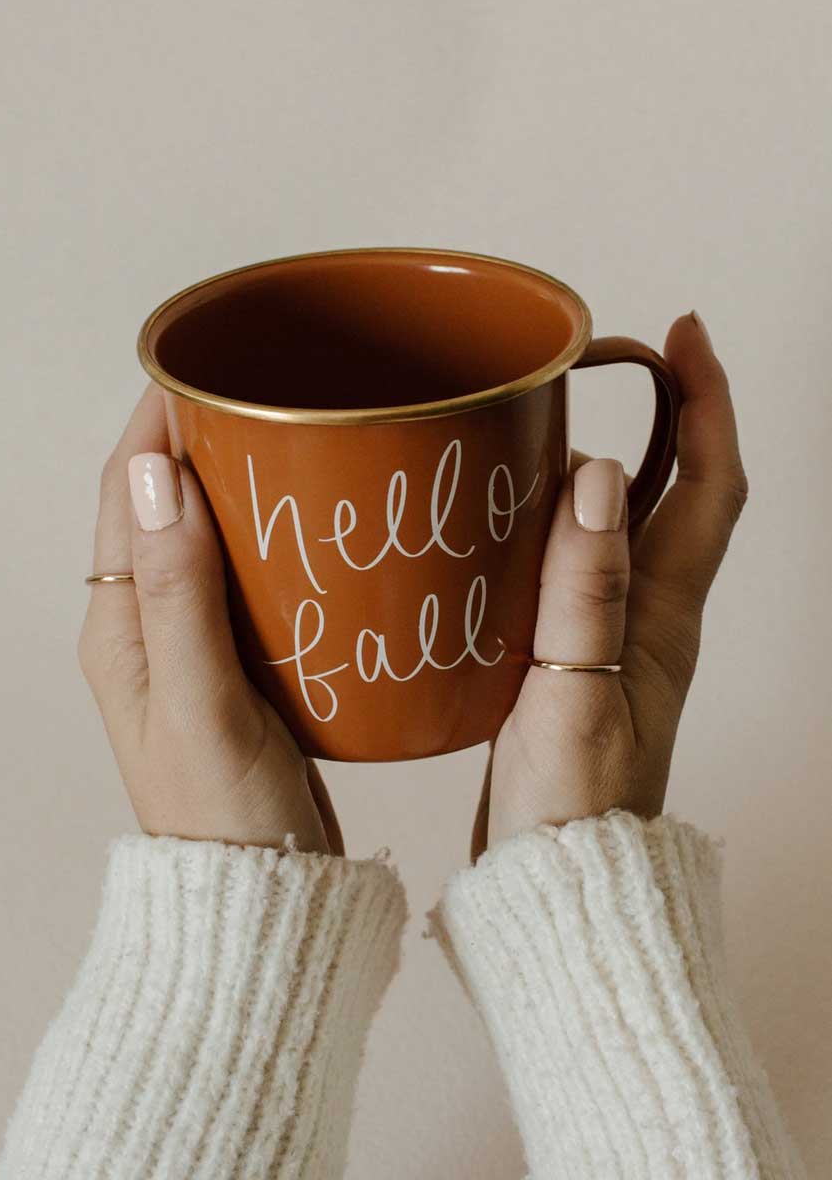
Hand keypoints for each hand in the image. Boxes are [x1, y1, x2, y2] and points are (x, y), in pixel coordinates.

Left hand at [78, 384, 342, 854]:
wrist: (261, 900)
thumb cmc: (225, 820)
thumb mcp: (200, 704)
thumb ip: (177, 595)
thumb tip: (149, 477)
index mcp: (120, 628)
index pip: (122, 495)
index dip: (155, 424)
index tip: (206, 367)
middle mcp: (149, 630)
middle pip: (164, 506)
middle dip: (204, 443)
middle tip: (270, 395)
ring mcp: (197, 649)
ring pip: (212, 540)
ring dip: (245, 489)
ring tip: (303, 442)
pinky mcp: (243, 669)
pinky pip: (252, 583)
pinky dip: (281, 543)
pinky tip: (326, 531)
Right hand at [472, 312, 747, 858]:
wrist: (555, 880)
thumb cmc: (574, 803)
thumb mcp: (578, 691)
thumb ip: (586, 589)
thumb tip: (600, 472)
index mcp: (666, 613)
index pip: (709, 484)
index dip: (707, 403)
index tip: (686, 334)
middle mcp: (648, 614)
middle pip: (674, 492)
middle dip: (663, 414)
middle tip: (616, 360)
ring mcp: (611, 636)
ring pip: (620, 526)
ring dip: (604, 462)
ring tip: (552, 419)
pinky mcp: (567, 657)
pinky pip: (572, 566)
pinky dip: (551, 523)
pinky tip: (504, 517)